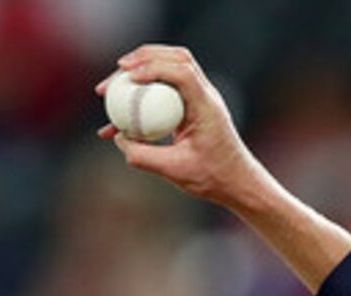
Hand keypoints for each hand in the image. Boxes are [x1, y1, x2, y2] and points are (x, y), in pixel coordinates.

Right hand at [98, 46, 262, 203]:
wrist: (237, 183)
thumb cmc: (213, 178)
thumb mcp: (175, 171)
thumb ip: (144, 156)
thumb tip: (118, 139)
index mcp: (206, 106)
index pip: (182, 72)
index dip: (154, 67)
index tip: (129, 76)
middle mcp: (206, 95)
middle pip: (175, 58)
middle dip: (143, 57)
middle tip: (117, 70)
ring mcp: (200, 98)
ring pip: (170, 68)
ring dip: (143, 68)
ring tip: (113, 83)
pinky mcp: (192, 106)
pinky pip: (165, 91)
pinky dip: (144, 94)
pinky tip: (120, 114)